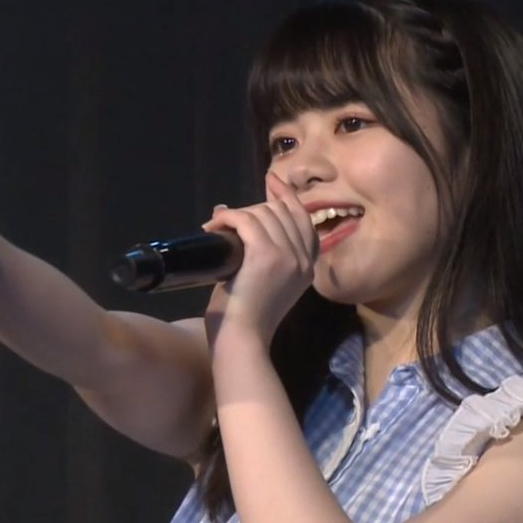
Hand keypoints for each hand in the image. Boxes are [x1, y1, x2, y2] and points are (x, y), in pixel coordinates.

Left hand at [201, 172, 318, 348]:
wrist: (242, 340)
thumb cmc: (246, 319)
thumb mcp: (262, 282)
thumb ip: (261, 255)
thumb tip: (234, 220)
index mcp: (308, 267)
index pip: (304, 219)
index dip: (288, 197)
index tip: (272, 181)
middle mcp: (303, 258)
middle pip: (281, 212)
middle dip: (253, 209)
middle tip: (228, 220)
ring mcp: (287, 255)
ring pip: (263, 213)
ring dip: (236, 215)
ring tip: (216, 228)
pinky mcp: (265, 254)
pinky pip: (246, 220)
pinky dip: (228, 218)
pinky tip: (214, 225)